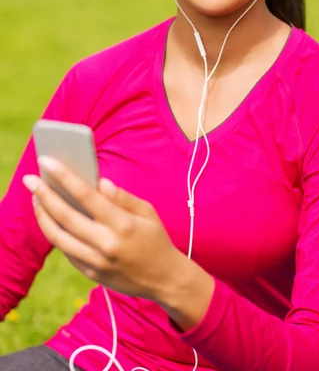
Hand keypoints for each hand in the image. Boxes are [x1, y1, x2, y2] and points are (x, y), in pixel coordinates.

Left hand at [23, 157, 186, 303]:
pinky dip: (56, 234)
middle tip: (30, 180)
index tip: (48, 162)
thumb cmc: (156, 239)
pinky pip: (67, 252)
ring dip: (43, 216)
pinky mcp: (91, 274)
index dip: (64, 177)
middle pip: (66, 217)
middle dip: (44, 195)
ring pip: (59, 237)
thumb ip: (122, 197)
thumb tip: (99, 182)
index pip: (87, 196)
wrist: (164, 279)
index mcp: (123, 224)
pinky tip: (51, 219)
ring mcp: (96, 262)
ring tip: (36, 199)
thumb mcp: (147, 212)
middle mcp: (106, 244)